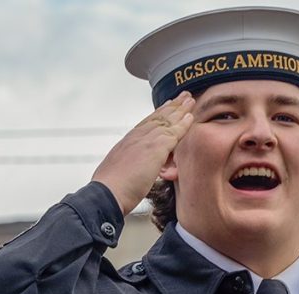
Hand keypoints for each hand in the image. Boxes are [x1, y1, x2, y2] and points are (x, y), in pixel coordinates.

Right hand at [92, 91, 194, 215]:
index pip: (146, 123)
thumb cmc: (111, 189)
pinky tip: (191, 116)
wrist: (107, 192)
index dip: (158, 113)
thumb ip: (128, 166)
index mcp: (127, 142)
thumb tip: (132, 170)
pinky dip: (183, 124)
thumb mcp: (119, 172)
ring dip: (180, 109)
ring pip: (166, 120)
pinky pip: (174, 132)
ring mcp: (146, 141)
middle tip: (182, 97)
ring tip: (190, 99)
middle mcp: (136, 136)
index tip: (167, 105)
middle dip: (171, 106)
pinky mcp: (155, 148)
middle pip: (157, 117)